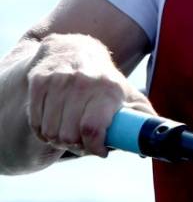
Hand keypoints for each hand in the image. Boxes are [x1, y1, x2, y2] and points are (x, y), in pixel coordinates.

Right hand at [26, 34, 153, 157]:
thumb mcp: (128, 94)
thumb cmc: (105, 81)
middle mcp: (84, 82)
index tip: (100, 151)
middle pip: (69, 135)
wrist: (74, 49)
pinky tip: (54, 123)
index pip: (92, 129)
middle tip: (82, 142)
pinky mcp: (39, 81)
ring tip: (68, 132)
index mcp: (109, 89)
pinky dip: (42, 131)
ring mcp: (59, 80)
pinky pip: (35, 122)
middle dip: (76, 145)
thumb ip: (142, 119)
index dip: (94, 147)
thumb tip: (148, 148)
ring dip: (57, 140)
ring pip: (50, 131)